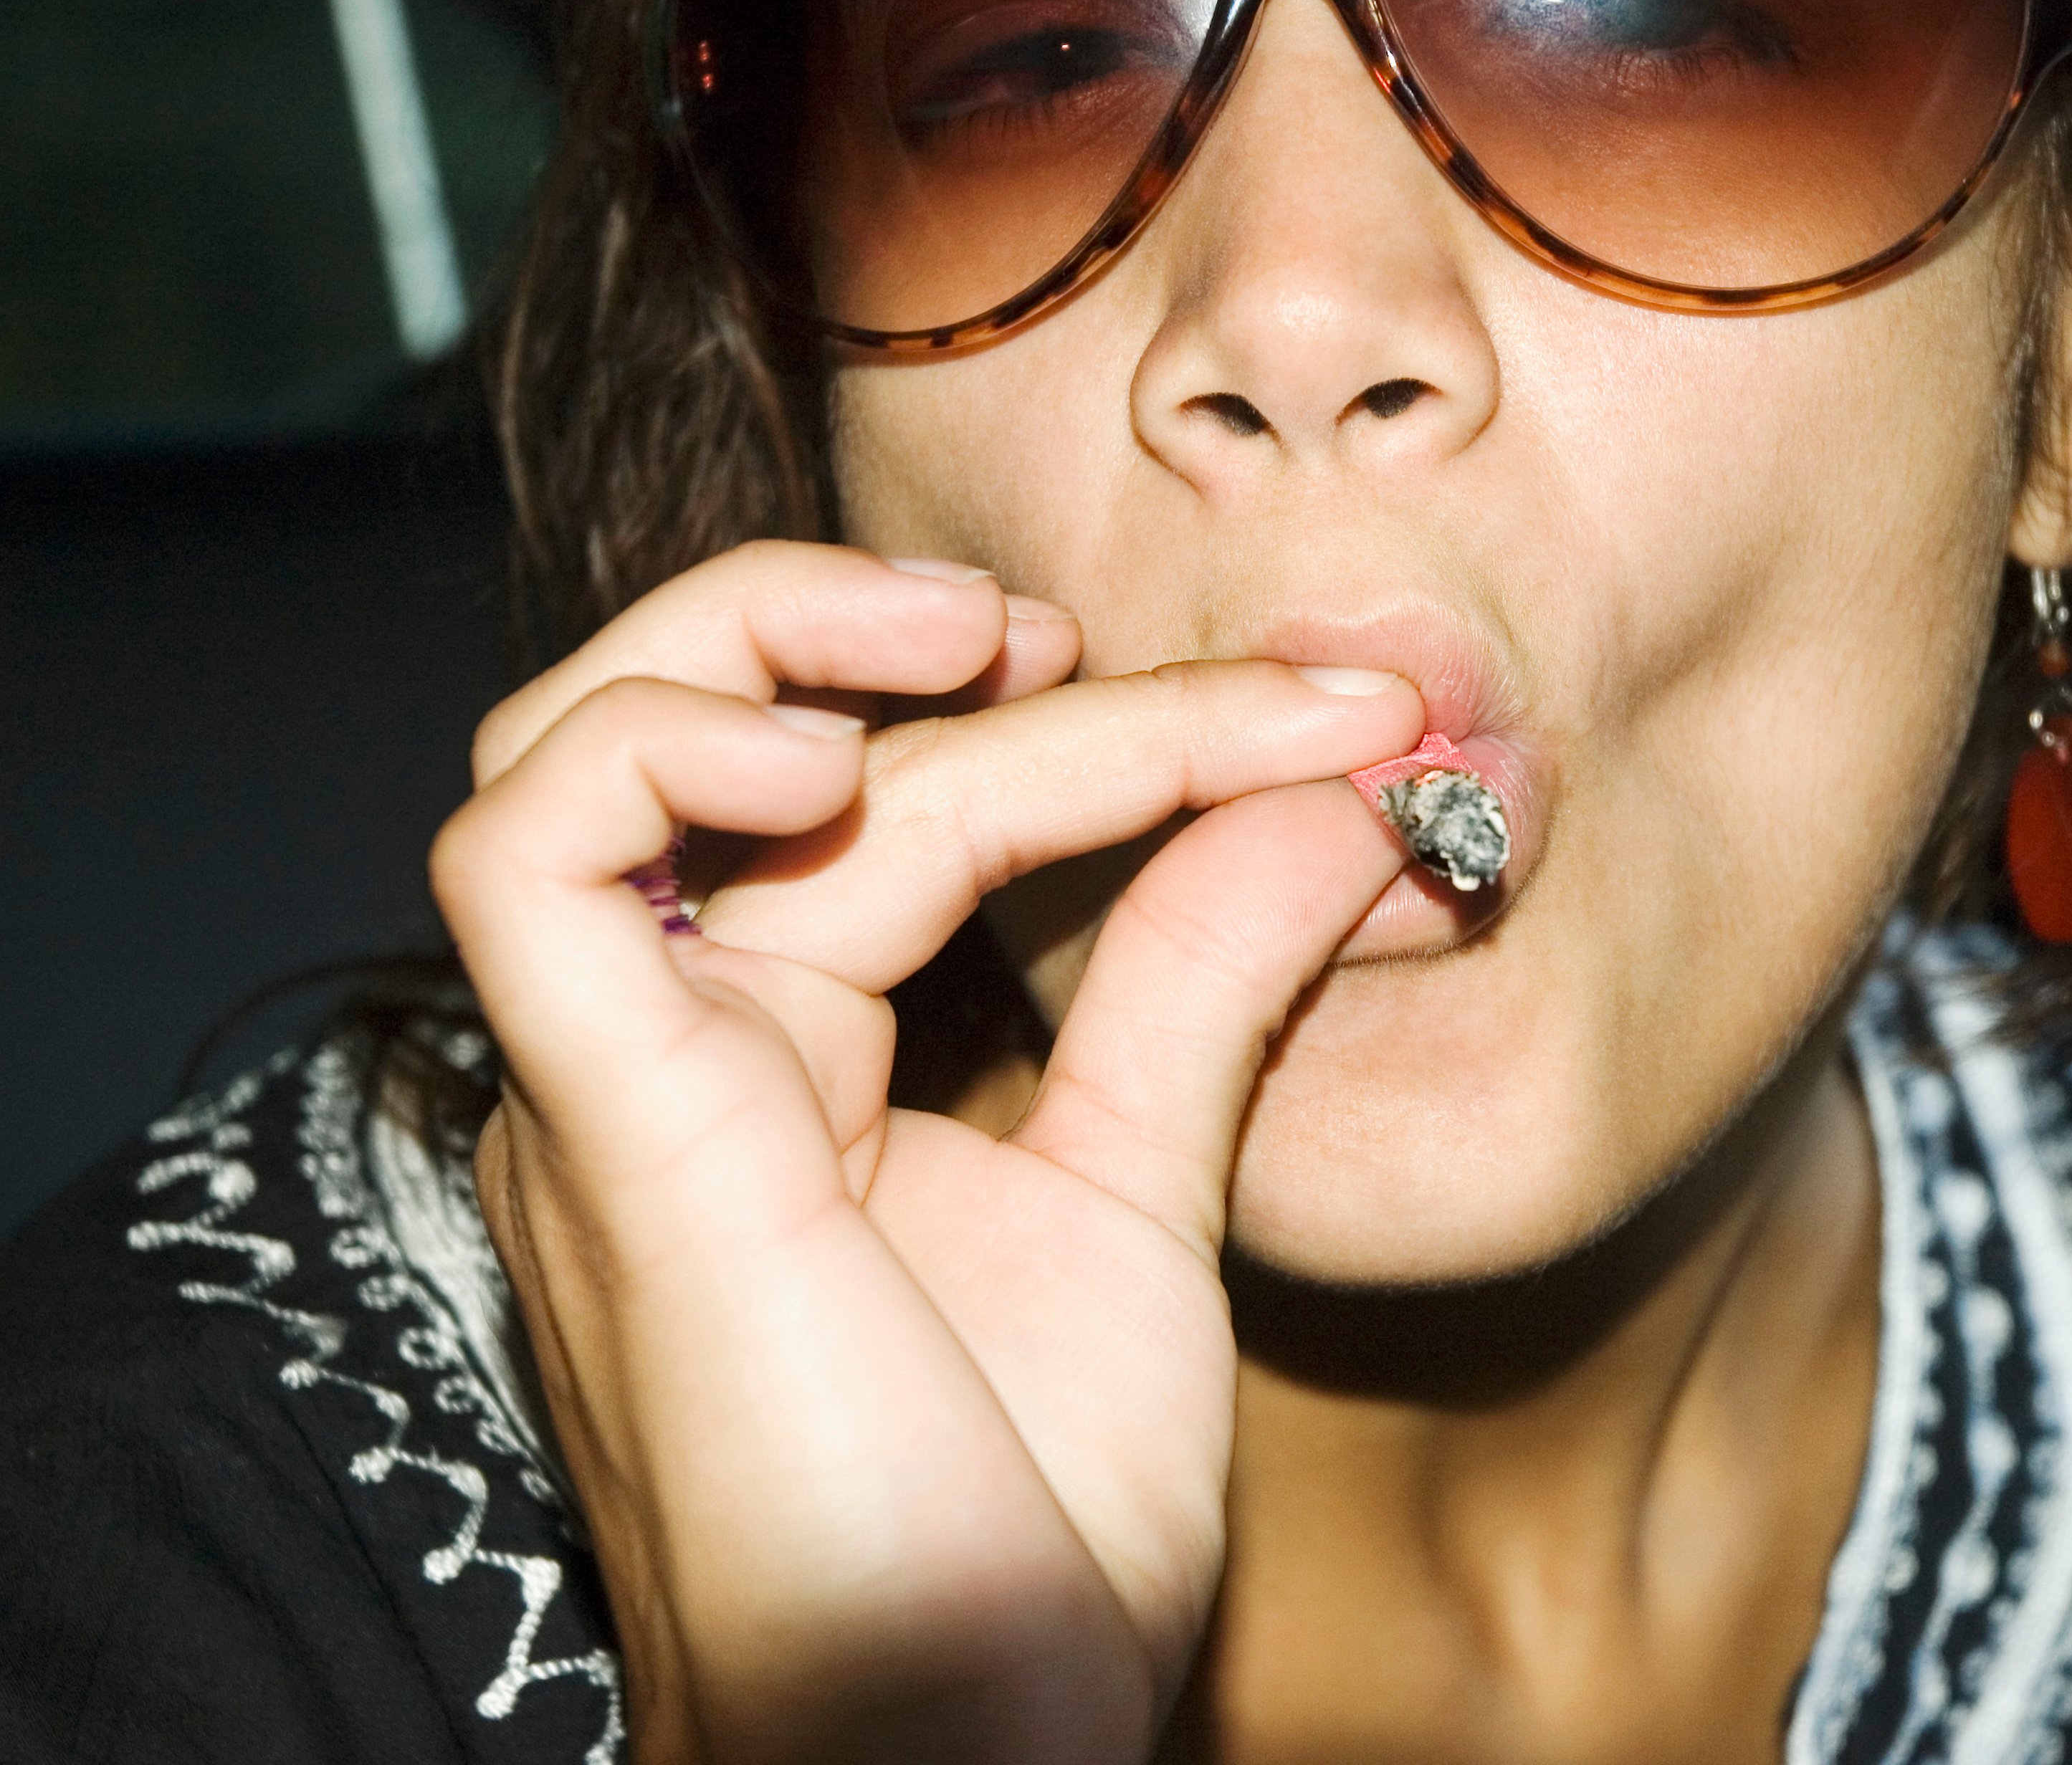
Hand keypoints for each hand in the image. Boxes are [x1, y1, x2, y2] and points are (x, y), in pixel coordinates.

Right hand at [431, 542, 1421, 1763]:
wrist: (970, 1748)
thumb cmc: (1027, 1521)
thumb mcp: (1140, 1192)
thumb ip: (1200, 986)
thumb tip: (1337, 801)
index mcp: (787, 1061)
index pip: (918, 804)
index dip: (1123, 726)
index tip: (1337, 721)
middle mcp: (681, 1052)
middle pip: (760, 738)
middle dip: (911, 631)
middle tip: (1078, 628)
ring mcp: (625, 1089)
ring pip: (598, 744)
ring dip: (767, 636)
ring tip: (975, 642)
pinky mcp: (609, 1139)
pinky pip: (524, 868)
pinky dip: (656, 757)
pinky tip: (834, 764)